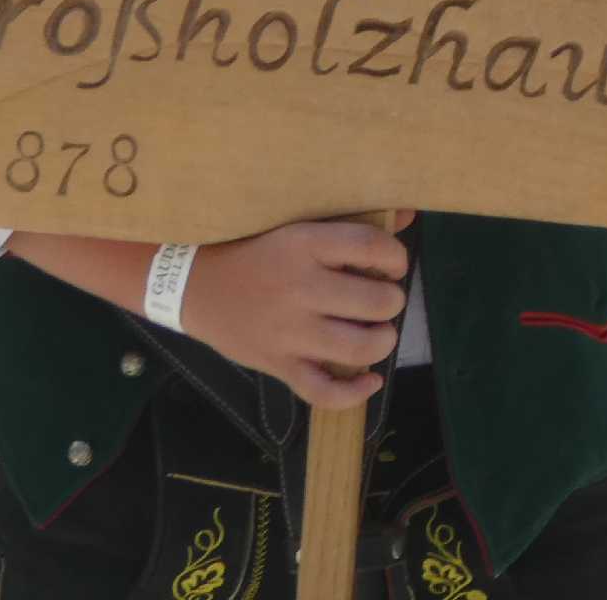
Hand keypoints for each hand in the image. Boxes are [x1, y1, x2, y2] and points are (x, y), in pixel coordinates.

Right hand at [182, 215, 415, 407]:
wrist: (196, 286)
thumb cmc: (255, 249)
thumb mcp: (298, 225)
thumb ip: (352, 221)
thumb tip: (410, 213)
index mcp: (304, 244)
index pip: (372, 246)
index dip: (396, 257)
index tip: (393, 264)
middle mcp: (300, 287)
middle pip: (376, 301)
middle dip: (391, 300)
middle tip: (382, 299)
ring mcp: (289, 331)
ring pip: (360, 347)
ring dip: (382, 341)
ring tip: (378, 331)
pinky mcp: (279, 365)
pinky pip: (325, 392)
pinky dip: (355, 393)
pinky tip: (369, 380)